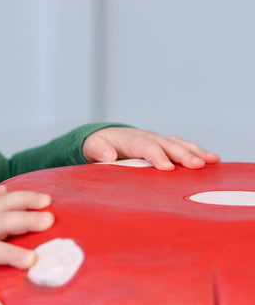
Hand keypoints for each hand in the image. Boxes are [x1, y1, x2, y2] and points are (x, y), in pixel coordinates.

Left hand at [82, 127, 219, 170]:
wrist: (106, 136)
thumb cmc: (98, 146)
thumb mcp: (92, 147)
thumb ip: (98, 150)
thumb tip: (108, 156)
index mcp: (130, 140)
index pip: (145, 147)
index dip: (156, 156)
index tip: (167, 168)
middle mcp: (147, 138)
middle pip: (167, 144)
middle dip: (182, 154)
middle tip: (197, 165)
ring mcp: (158, 140)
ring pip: (178, 144)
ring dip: (195, 152)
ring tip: (212, 160)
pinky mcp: (164, 145)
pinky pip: (182, 146)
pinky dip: (197, 151)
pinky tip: (212, 160)